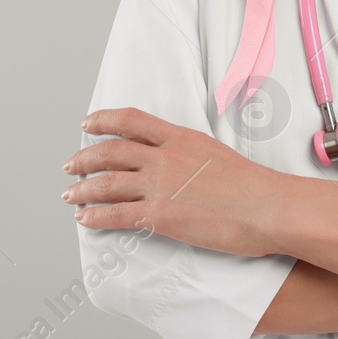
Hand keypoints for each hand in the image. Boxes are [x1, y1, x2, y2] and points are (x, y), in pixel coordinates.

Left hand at [62, 107, 287, 257]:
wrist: (268, 207)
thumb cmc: (253, 186)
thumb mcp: (215, 153)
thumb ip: (190, 153)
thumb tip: (179, 159)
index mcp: (179, 138)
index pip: (130, 121)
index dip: (103, 121)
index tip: (87, 124)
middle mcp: (163, 157)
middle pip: (110, 152)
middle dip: (84, 158)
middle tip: (70, 165)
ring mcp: (159, 186)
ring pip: (106, 183)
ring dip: (83, 189)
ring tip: (70, 195)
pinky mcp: (160, 215)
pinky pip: (116, 215)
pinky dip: (95, 216)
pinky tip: (84, 218)